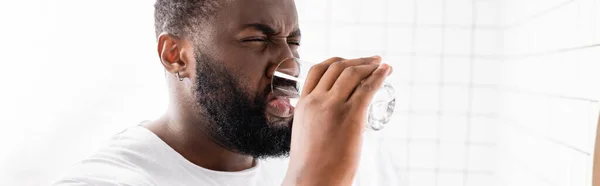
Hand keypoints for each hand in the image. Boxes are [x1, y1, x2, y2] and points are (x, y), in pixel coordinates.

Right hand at [283, 56, 391, 185]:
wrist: (312, 180)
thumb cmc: (311, 165)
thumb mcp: (305, 133)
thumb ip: (315, 120)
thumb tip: (332, 121)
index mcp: (303, 104)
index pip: (318, 70)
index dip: (336, 61)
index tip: (348, 62)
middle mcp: (317, 100)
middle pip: (338, 67)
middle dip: (358, 61)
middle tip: (372, 61)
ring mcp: (334, 106)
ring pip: (353, 74)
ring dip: (370, 65)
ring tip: (382, 65)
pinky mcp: (352, 115)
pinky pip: (367, 88)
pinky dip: (379, 76)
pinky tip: (386, 72)